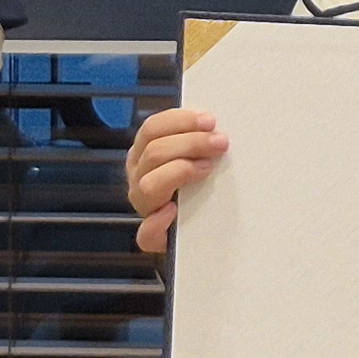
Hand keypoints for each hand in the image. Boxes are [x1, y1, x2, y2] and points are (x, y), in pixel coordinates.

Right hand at [127, 104, 227, 255]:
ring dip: (180, 171)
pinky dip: (158, 222)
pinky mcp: (150, 236)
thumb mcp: (193, 155)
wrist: (199, 231)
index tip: (210, 121)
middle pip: (154, 152)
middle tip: (220, 143)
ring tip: (207, 168)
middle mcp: (138, 176)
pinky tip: (173, 211)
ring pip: (149, 184)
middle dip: (191, 143)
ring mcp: (143, 205)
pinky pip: (146, 231)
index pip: (153, 128)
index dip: (181, 121)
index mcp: (144, 152)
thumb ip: (196, 139)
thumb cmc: (198, 187)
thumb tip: (212, 125)